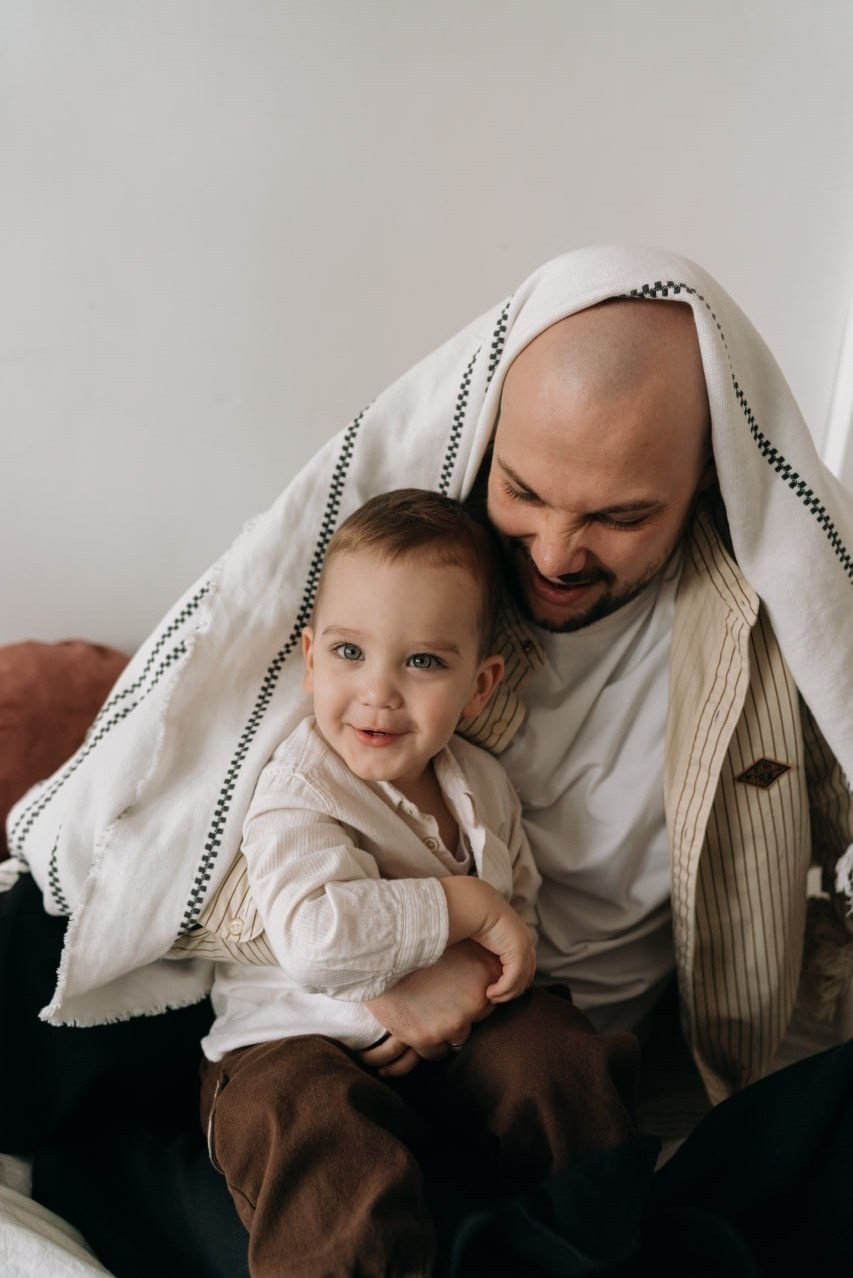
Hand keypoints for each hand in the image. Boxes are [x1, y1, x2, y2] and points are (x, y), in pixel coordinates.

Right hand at [359, 940, 500, 1076]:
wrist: (374, 953)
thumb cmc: (417, 944)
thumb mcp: (455, 941)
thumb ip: (480, 960)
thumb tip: (501, 974)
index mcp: (488, 972)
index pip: (495, 995)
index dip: (476, 992)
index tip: (460, 986)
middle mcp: (477, 1000)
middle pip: (479, 1018)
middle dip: (464, 1011)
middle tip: (442, 997)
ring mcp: (454, 1022)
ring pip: (460, 1038)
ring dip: (447, 1029)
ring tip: (428, 1010)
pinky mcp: (428, 1038)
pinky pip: (438, 1053)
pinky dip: (430, 1043)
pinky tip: (418, 1024)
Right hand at [441, 877, 536, 1002]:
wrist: (474, 904)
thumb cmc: (473, 915)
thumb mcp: (483, 932)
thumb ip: (486, 944)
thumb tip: (475, 953)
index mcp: (520, 934)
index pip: (526, 964)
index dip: (515, 980)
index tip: (499, 989)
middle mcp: (526, 941)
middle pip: (526, 975)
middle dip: (512, 990)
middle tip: (495, 998)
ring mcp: (524, 947)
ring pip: (520, 981)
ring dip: (506, 993)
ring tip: (490, 997)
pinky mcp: (517, 953)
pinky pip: (512, 979)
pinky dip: (502, 990)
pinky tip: (489, 993)